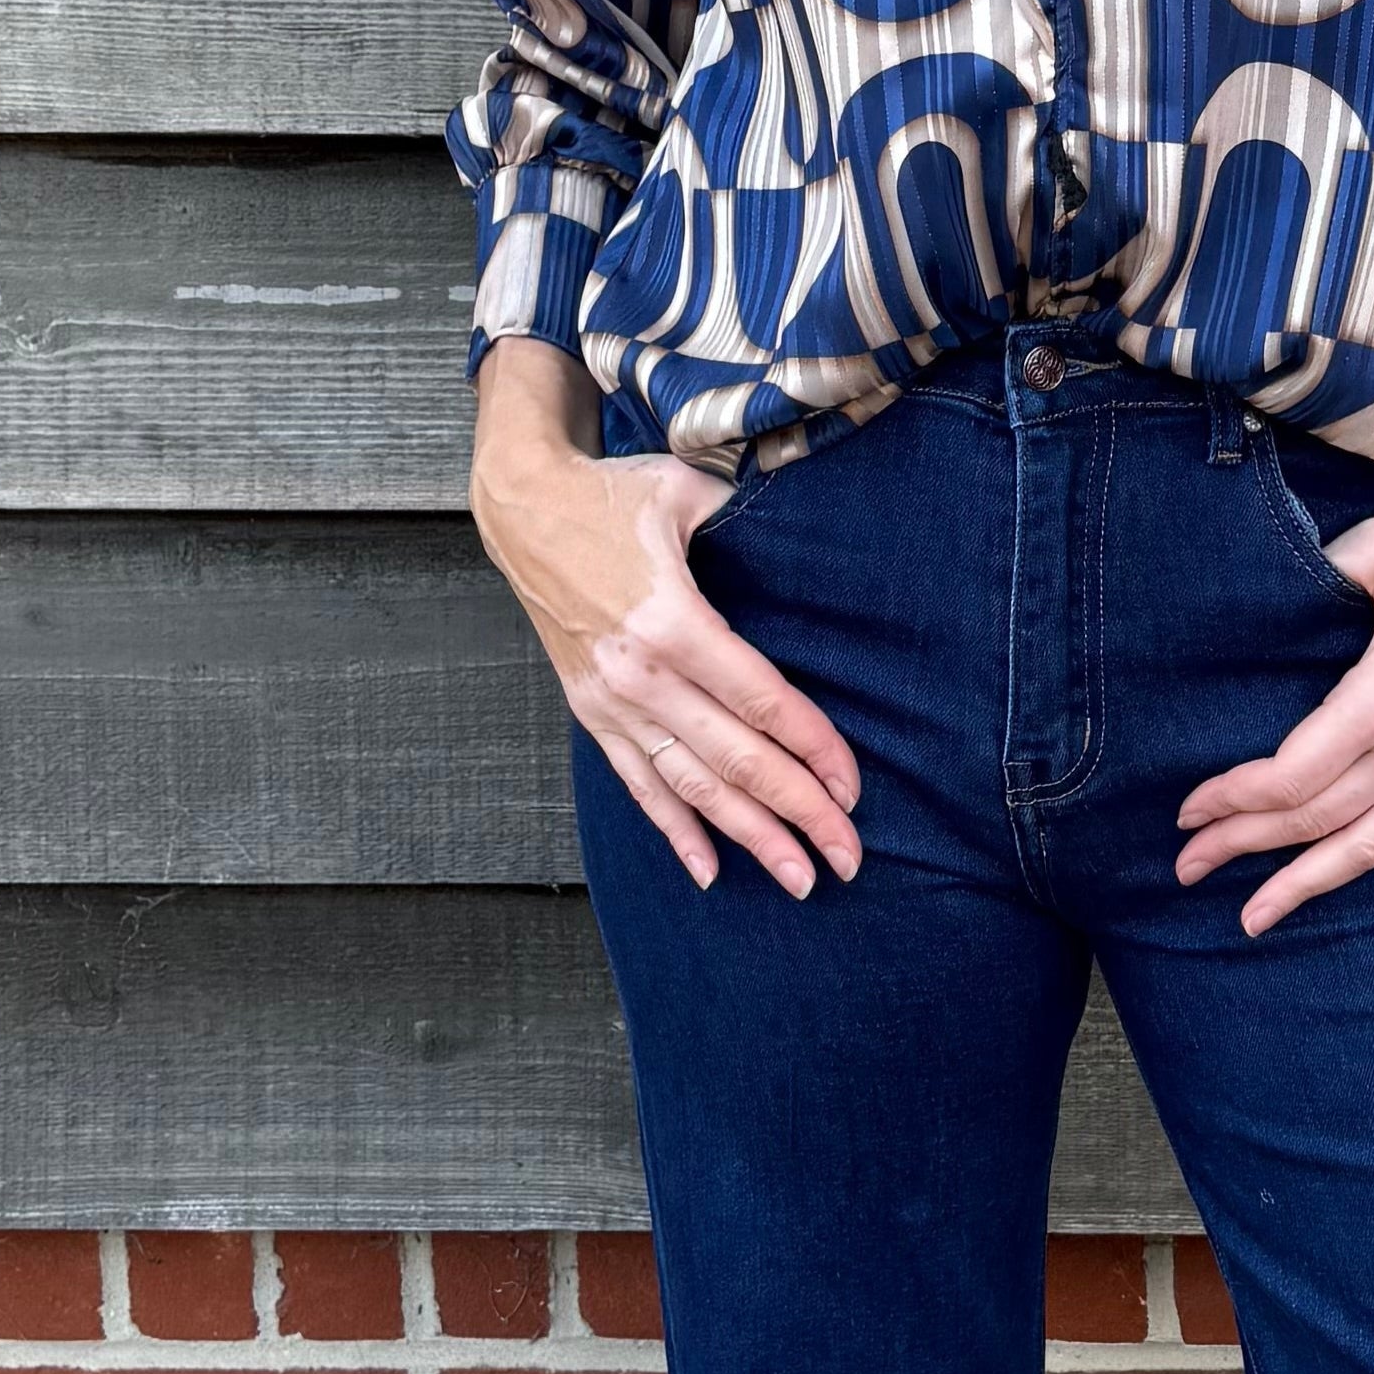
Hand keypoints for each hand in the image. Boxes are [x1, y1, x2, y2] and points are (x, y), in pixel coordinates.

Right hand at [469, 341, 860, 897]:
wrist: (522, 509)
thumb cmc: (613, 496)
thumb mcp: (686, 493)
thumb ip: (751, 523)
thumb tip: (817, 538)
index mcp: (671, 622)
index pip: (760, 702)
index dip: (813, 749)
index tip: (852, 788)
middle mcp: (639, 676)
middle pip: (734, 760)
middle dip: (797, 814)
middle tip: (849, 857)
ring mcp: (610, 703)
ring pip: (690, 787)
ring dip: (747, 838)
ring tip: (798, 880)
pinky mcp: (590, 713)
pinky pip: (638, 785)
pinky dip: (674, 831)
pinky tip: (709, 872)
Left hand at [1172, 319, 1373, 966]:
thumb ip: (1311, 582)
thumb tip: (1258, 601)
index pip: (1290, 775)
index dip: (1232, 799)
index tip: (1190, 811)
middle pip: (1314, 818)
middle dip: (1243, 845)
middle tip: (1189, 867)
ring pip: (1370, 847)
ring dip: (1307, 886)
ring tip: (1255, 919)